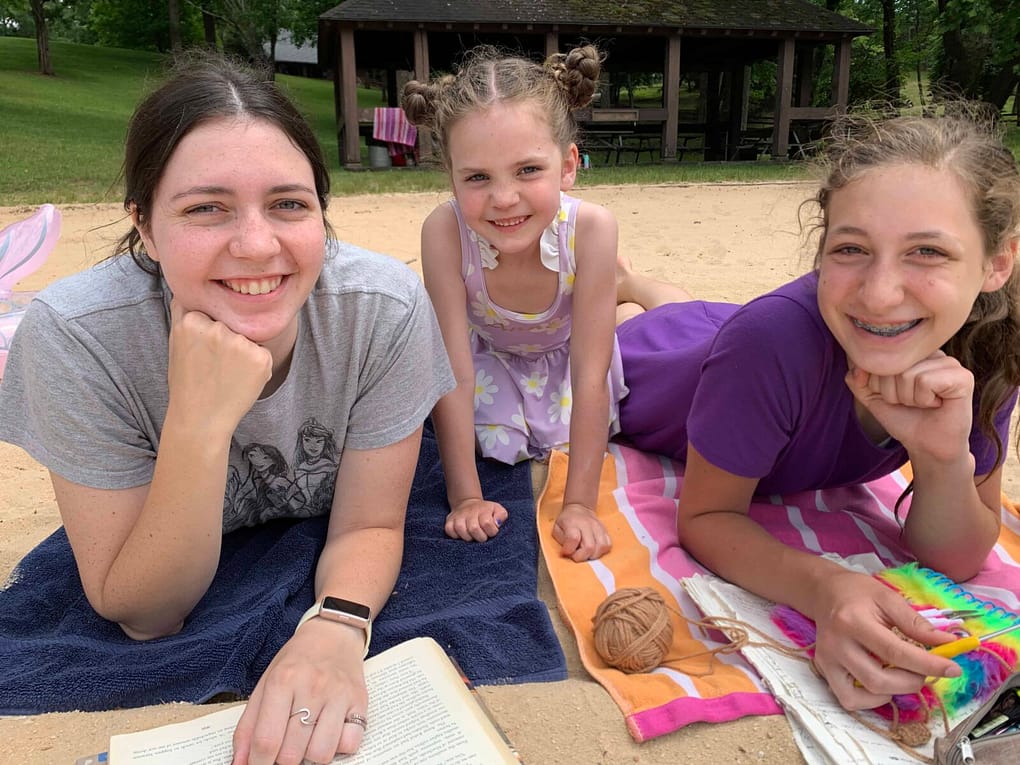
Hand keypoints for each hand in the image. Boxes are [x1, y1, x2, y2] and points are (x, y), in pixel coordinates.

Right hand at [167, 299, 272, 435]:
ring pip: (248, 336)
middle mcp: (217, 328)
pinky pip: (263, 352)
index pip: (213, 311)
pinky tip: (239, 380)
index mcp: (192, 319)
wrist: (200, 419)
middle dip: (227, 340)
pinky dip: (257, 365)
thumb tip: (188, 283)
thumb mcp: (176, 340)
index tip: (201, 351)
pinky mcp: (261, 358)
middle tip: (212, 366)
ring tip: (225, 374)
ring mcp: (240, 342)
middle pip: (232, 323)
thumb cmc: (187, 380)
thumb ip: (183, 310)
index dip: (209, 330)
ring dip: (243, 352)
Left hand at [232, 619, 367, 764]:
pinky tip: (330, 732)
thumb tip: (239, 764)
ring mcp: (339, 694)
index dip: (258, 764)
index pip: (266, 740)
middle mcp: (312, 686)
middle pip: (292, 753)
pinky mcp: (360, 701)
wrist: (334, 633)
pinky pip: (350, 744)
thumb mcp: (265, 684)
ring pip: (321, 755)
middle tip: (283, 749)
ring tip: (306, 741)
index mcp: (283, 680)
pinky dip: (338, 747)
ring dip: (310, 757)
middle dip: (283, 761)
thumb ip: (248, 726)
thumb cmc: (296, 661)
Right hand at [444, 497, 508, 541]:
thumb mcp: (497, 510)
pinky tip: (463, 535)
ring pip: (460, 530)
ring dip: (468, 537)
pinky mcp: (449, 521)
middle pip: (474, 529)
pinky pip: (450, 531)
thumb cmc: (486, 511)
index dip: (491, 532)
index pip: (487, 523)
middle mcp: (470, 512)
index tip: (492, 532)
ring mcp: (458, 516)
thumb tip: (497, 523)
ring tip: (473, 537)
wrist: (468, 504)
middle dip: (480, 537)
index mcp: (483, 509)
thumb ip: (501, 515)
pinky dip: (456, 536)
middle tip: (482, 537)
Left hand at [553, 502, 611, 561]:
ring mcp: (598, 527)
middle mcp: (587, 525)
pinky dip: (601, 551)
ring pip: (601, 547)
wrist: (580, 508)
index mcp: (572, 523)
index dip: (569, 550)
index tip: (566, 551)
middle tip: (576, 555)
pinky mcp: (605, 531)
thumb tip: (567, 552)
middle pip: (589, 547)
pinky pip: (608, 545)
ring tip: (586, 553)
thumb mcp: (557, 528)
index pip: (573, 538)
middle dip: (582, 556)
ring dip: (593, 555)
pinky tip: (594, 550)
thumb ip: (561, 540)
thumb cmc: (567, 521)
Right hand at [807, 569, 960, 709]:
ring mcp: (827, 659)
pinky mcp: (824, 669)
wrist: (824, 592)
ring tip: (906, 674)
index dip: (928, 664)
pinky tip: (883, 685)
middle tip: (926, 670)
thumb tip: (948, 643)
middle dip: (913, 681)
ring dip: (896, 690)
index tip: (953, 669)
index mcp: (853, 621)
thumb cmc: (858, 593)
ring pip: (867, 692)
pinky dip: (871, 700)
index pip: (895, 652)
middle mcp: (837, 644)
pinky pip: (849, 699)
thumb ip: (917, 624)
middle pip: (880, 679)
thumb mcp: (888, 598)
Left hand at [845, 351, 973, 463]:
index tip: (896, 396)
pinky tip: (936, 404)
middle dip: (893, 393)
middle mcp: (932, 352)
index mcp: (913, 353)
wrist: (926, 444)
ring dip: (909, 398)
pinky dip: (923, 399)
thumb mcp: (872, 397)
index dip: (879, 385)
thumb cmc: (904, 418)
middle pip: (892, 365)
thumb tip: (857, 366)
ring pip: (907, 374)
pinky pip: (925, 381)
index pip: (880, 358)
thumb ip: (858, 379)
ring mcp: (950, 363)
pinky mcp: (963, 377)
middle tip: (911, 403)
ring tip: (924, 404)